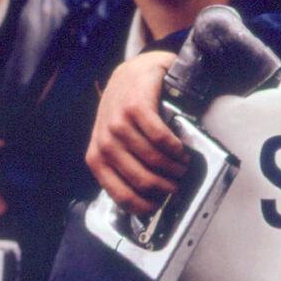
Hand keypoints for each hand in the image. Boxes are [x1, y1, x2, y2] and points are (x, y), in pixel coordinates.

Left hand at [85, 51, 185, 215]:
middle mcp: (105, 141)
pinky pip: (158, 135)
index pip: (118, 193)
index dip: (141, 205)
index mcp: (98, 156)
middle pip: (139, 178)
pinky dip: (173, 146)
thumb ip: (126, 164)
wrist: (135, 73)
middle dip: (162, 187)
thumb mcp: (118, 141)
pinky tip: (179, 149)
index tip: (157, 207)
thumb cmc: (128, 112)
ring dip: (171, 167)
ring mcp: (118, 122)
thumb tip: (149, 195)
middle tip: (176, 186)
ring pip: (150, 158)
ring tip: (182, 166)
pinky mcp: (134, 106)